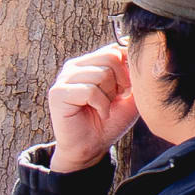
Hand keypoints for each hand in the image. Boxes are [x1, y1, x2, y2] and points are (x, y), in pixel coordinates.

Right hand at [46, 44, 135, 171]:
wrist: (92, 147)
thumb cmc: (111, 120)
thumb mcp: (130, 94)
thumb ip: (134, 71)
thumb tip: (136, 48)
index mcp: (91, 61)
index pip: (115, 47)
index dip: (128, 67)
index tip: (127, 89)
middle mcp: (76, 65)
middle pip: (111, 57)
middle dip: (121, 82)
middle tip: (115, 100)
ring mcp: (64, 77)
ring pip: (101, 74)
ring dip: (110, 97)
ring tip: (104, 108)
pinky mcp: (58, 92)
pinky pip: (90, 90)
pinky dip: (101, 105)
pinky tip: (99, 113)